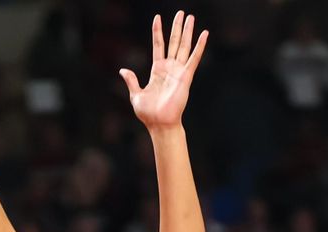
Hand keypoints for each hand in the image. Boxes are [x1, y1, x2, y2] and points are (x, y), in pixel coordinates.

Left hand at [119, 12, 207, 129]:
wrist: (159, 123)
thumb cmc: (148, 113)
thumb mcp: (135, 95)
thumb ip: (131, 81)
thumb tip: (123, 70)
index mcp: (157, 71)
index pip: (158, 46)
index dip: (157, 32)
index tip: (157, 18)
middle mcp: (169, 68)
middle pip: (173, 42)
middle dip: (177, 27)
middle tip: (181, 13)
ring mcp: (178, 71)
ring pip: (184, 46)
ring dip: (188, 31)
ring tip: (190, 17)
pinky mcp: (186, 76)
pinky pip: (194, 58)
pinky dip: (200, 46)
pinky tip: (204, 34)